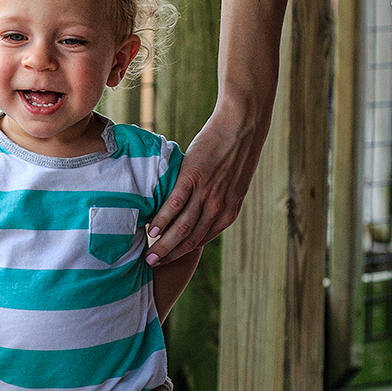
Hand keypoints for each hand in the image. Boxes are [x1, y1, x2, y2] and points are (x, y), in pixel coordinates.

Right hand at [145, 107, 266, 265]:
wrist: (243, 125)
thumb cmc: (237, 151)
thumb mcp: (233, 182)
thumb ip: (218, 198)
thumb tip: (200, 207)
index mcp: (229, 211)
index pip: (202, 240)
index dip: (182, 253)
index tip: (167, 261)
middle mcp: (218, 207)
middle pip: (190, 240)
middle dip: (170, 256)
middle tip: (151, 266)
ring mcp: (205, 194)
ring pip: (182, 227)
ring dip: (164, 245)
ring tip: (148, 255)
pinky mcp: (192, 178)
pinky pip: (174, 205)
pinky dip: (162, 220)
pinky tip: (151, 229)